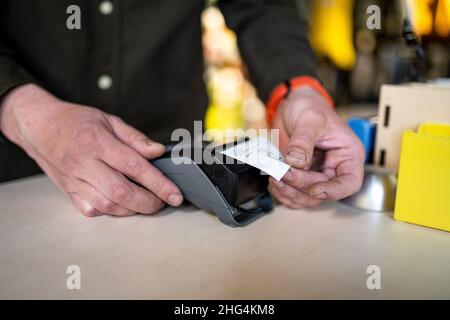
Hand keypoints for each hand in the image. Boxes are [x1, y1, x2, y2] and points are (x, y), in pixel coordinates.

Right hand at [0, 84, 182, 216]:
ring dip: (132, 209)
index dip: (159, 183)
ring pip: (108, 206)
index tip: (175, 194)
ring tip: (146, 202)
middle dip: (149, 202)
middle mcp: (84, 163)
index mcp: (97, 141)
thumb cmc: (75, 121)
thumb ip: (135, 138)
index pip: (135, 166)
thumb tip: (158, 152)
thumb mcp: (108, 120)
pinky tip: (122, 203)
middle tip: (163, 201)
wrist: (39, 126)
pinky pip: (92, 210)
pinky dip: (111, 211)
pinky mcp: (68, 192)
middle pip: (122, 192)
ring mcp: (74, 180)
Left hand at [269, 87, 364, 208]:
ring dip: (289, 192)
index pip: (349, 182)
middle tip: (282, 174)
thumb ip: (303, 141)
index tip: (313, 189)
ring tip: (274, 178)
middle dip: (301, 186)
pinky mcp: (299, 176)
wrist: (292, 105)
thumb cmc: (310, 107)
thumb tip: (296, 162)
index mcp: (347, 155)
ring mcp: (315, 173)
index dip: (333, 191)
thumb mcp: (310, 119)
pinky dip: (282, 192)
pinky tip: (274, 182)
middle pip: (322, 191)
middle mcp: (333, 168)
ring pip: (306, 197)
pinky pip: (293, 193)